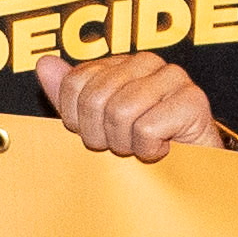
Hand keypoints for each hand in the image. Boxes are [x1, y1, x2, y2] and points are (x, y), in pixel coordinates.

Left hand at [32, 51, 220, 161]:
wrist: (189, 174)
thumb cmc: (142, 147)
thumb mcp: (96, 124)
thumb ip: (70, 96)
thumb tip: (45, 64)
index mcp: (119, 64)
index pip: (74, 83)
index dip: (76, 119)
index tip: (97, 134)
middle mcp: (146, 62)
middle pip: (94, 98)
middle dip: (101, 135)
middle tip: (122, 145)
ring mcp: (172, 77)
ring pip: (120, 112)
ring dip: (127, 143)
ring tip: (141, 147)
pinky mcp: (193, 100)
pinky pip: (147, 128)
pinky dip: (149, 150)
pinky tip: (162, 150)